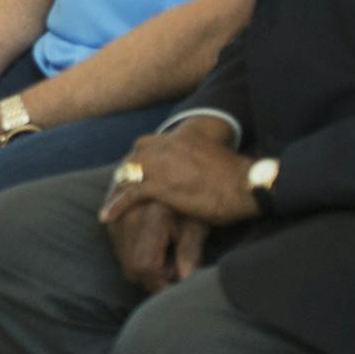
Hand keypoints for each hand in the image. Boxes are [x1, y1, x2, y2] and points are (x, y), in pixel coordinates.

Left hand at [98, 124, 257, 228]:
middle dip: (125, 172)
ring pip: (128, 174)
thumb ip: (197, 157)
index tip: (136, 170)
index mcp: (182, 137)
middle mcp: (167, 146)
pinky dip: (116, 205)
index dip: (138, 158)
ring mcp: (162, 165)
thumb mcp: (213, 156)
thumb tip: (195, 169)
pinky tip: (106, 217)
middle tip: (120, 187)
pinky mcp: (160, 186)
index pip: (147, 143)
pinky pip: (130, 195)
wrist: (248, 185)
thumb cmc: (239, 178)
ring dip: (117, 189)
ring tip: (110, 203)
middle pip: (133, 157)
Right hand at [105, 197, 210, 292]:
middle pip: (131, 267)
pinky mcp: (111, 218)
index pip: (145, 266)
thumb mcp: (198, 223)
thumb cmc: (192, 197)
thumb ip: (190, 252)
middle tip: (175, 275)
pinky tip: (154, 247)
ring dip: (143, 268)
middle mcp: (126, 216)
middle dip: (152, 280)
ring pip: (123, 261)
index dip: (160, 285)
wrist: (171, 170)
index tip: (176, 289)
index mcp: (151, 216)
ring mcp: (115, 216)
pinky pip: (119, 249)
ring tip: (166, 258)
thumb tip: (184, 280)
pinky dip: (136, 257)